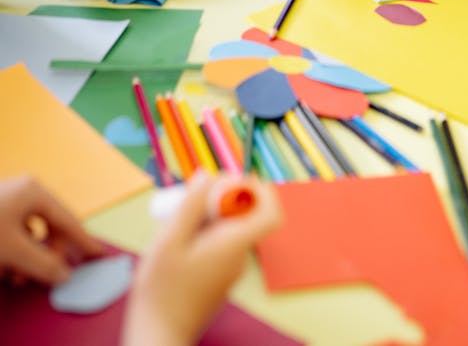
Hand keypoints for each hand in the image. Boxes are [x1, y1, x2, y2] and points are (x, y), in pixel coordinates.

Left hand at [0, 176, 103, 285]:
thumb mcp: (13, 250)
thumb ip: (43, 264)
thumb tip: (65, 276)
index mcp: (34, 192)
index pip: (69, 220)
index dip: (85, 240)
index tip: (100, 254)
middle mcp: (25, 192)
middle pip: (50, 227)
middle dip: (49, 255)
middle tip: (48, 276)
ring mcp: (9, 201)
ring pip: (32, 233)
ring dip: (29, 257)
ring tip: (16, 276)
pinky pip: (16, 235)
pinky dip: (15, 252)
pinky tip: (5, 267)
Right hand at [122, 172, 281, 345]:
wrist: (159, 337)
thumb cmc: (162, 291)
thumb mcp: (169, 240)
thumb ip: (190, 206)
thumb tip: (208, 176)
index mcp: (234, 245)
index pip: (270, 213)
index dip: (258, 190)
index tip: (231, 181)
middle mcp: (238, 257)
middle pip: (244, 215)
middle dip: (219, 198)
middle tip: (187, 198)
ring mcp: (229, 269)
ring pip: (228, 228)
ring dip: (206, 216)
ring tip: (175, 222)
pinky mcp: (218, 278)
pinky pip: (218, 244)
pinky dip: (202, 234)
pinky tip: (176, 242)